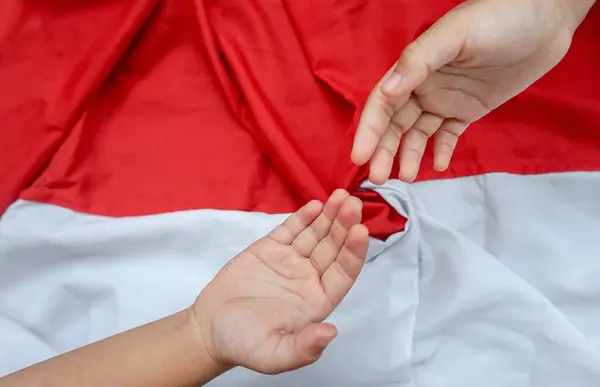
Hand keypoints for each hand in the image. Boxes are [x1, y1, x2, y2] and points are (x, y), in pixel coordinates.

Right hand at [190, 189, 368, 373]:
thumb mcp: (273, 355)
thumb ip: (302, 349)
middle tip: (353, 203)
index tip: (360, 231)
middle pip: (333, 248)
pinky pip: (291, 230)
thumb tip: (332, 333)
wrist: (209, 328)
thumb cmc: (243, 344)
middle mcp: (309, 279)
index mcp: (317, 301)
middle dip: (344, 225)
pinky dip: (303, 217)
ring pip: (315, 235)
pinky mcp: (270, 249)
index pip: (343, 274)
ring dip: (328, 216)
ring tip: (341, 196)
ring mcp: (290, 261)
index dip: (353, 253)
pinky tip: (314, 205)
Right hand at [351, 0, 594, 183]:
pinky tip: (438, 165)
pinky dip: (440, 150)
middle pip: (395, 124)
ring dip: (408, 155)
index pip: (382, 103)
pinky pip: (448, 134)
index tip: (359, 157)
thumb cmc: (499, 18)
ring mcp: (446, 99)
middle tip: (378, 178)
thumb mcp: (455, 35)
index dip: (369, 130)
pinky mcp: (468, 109)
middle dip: (384, 150)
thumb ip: (418, 62)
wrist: (547, 19)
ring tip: (406, 177)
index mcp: (415, 67)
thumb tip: (386, 93)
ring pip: (418, 133)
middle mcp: (424, 86)